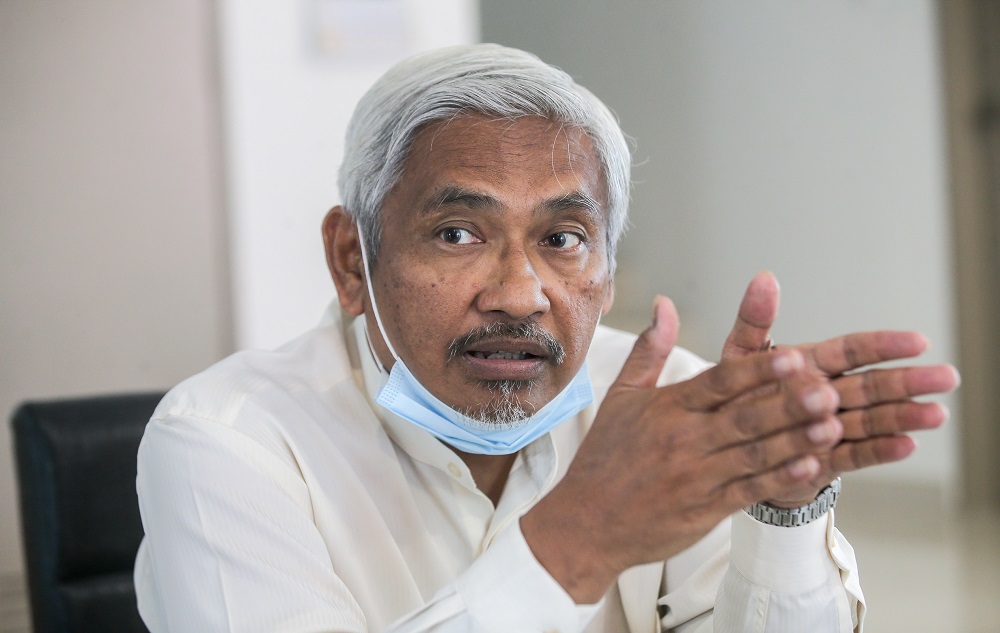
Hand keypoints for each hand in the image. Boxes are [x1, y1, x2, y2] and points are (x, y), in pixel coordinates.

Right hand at [521, 296, 841, 602]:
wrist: (586, 523)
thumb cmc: (605, 457)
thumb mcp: (621, 397)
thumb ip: (650, 350)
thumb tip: (664, 304)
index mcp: (668, 408)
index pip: (719, 382)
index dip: (757, 370)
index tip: (792, 356)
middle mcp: (685, 440)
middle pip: (744, 417)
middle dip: (789, 403)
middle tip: (829, 390)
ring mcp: (698, 476)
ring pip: (754, 454)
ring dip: (796, 440)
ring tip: (833, 425)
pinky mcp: (706, 509)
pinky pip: (750, 491)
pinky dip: (780, 479)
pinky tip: (812, 467)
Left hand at [721, 272, 959, 505]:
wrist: (724, 449)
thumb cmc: (731, 396)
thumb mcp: (738, 359)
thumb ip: (753, 322)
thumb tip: (763, 278)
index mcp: (808, 365)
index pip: (851, 351)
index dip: (883, 345)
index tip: (917, 341)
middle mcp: (824, 395)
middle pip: (871, 385)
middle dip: (908, 381)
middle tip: (946, 377)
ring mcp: (827, 428)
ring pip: (870, 419)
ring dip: (903, 416)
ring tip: (936, 414)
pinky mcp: (822, 460)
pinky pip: (852, 454)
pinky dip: (877, 451)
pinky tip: (906, 444)